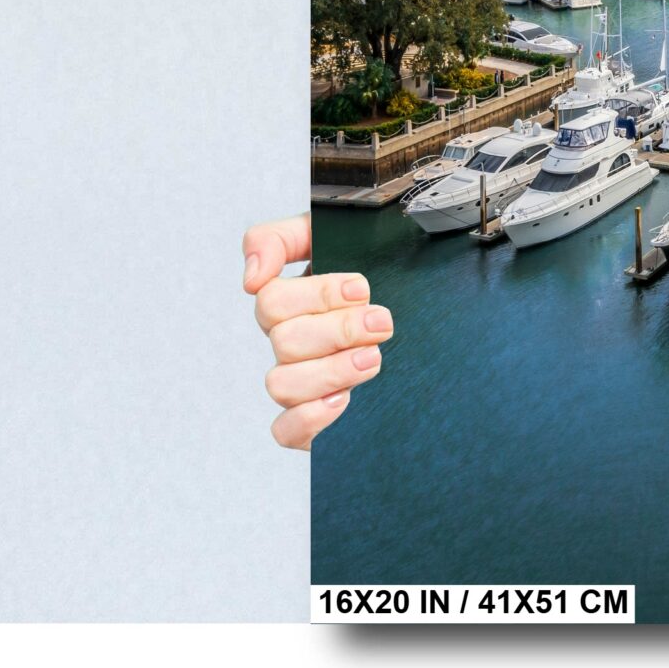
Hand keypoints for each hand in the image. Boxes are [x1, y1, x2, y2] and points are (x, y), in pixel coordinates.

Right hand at [243, 215, 392, 450]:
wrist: (417, 316)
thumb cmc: (370, 272)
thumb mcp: (329, 236)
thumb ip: (279, 239)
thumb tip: (252, 278)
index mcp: (288, 303)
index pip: (272, 300)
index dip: (318, 295)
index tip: (362, 288)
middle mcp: (289, 343)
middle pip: (285, 341)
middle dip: (339, 329)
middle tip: (381, 321)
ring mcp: (299, 381)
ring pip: (282, 385)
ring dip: (331, 370)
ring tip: (373, 357)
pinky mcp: (311, 420)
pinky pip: (285, 431)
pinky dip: (310, 418)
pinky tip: (344, 400)